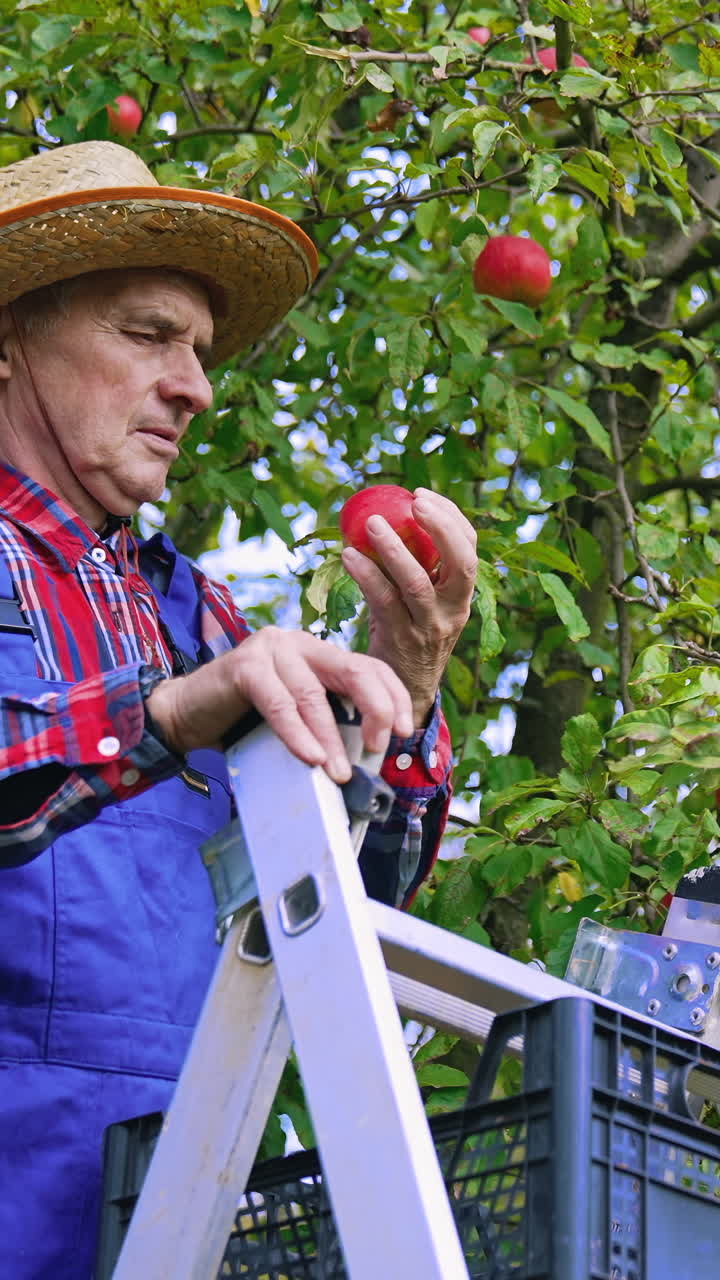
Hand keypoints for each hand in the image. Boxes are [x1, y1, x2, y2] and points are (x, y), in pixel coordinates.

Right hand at [145, 626, 413, 782]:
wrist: (185, 714)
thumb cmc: (244, 720)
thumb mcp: (298, 717)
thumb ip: (328, 722)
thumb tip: (368, 757)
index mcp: (318, 653)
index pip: (370, 667)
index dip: (392, 697)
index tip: (403, 730)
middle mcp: (299, 643)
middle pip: (354, 670)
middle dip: (376, 709)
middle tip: (378, 746)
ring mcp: (270, 649)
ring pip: (314, 694)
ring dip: (330, 738)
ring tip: (338, 772)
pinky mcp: (244, 665)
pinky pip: (279, 703)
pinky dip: (297, 734)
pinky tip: (309, 757)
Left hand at [341, 488, 476, 725]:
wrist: (404, 692)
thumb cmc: (409, 634)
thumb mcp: (424, 603)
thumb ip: (417, 568)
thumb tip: (387, 518)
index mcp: (463, 595)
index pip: (469, 548)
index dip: (451, 518)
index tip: (422, 496)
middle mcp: (454, 610)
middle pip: (461, 562)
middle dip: (441, 527)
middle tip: (414, 502)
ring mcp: (429, 627)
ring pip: (417, 582)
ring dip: (394, 549)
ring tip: (371, 523)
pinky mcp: (401, 640)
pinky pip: (383, 601)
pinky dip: (366, 575)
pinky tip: (347, 556)